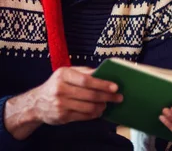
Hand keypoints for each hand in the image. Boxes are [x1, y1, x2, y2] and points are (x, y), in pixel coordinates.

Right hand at [4, 66, 122, 139]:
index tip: (115, 87)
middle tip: (118, 98)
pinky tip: (98, 111)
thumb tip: (105, 73)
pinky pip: (83, 116)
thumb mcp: (67, 73)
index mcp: (63, 75)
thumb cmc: (57, 84)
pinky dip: (93, 114)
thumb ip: (85, 72)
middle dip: (107, 97)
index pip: (86, 80)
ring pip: (88, 107)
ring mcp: (60, 104)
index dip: (102, 84)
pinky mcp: (61, 116)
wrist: (36, 103)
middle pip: (89, 94)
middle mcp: (60, 89)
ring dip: (101, 106)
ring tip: (107, 104)